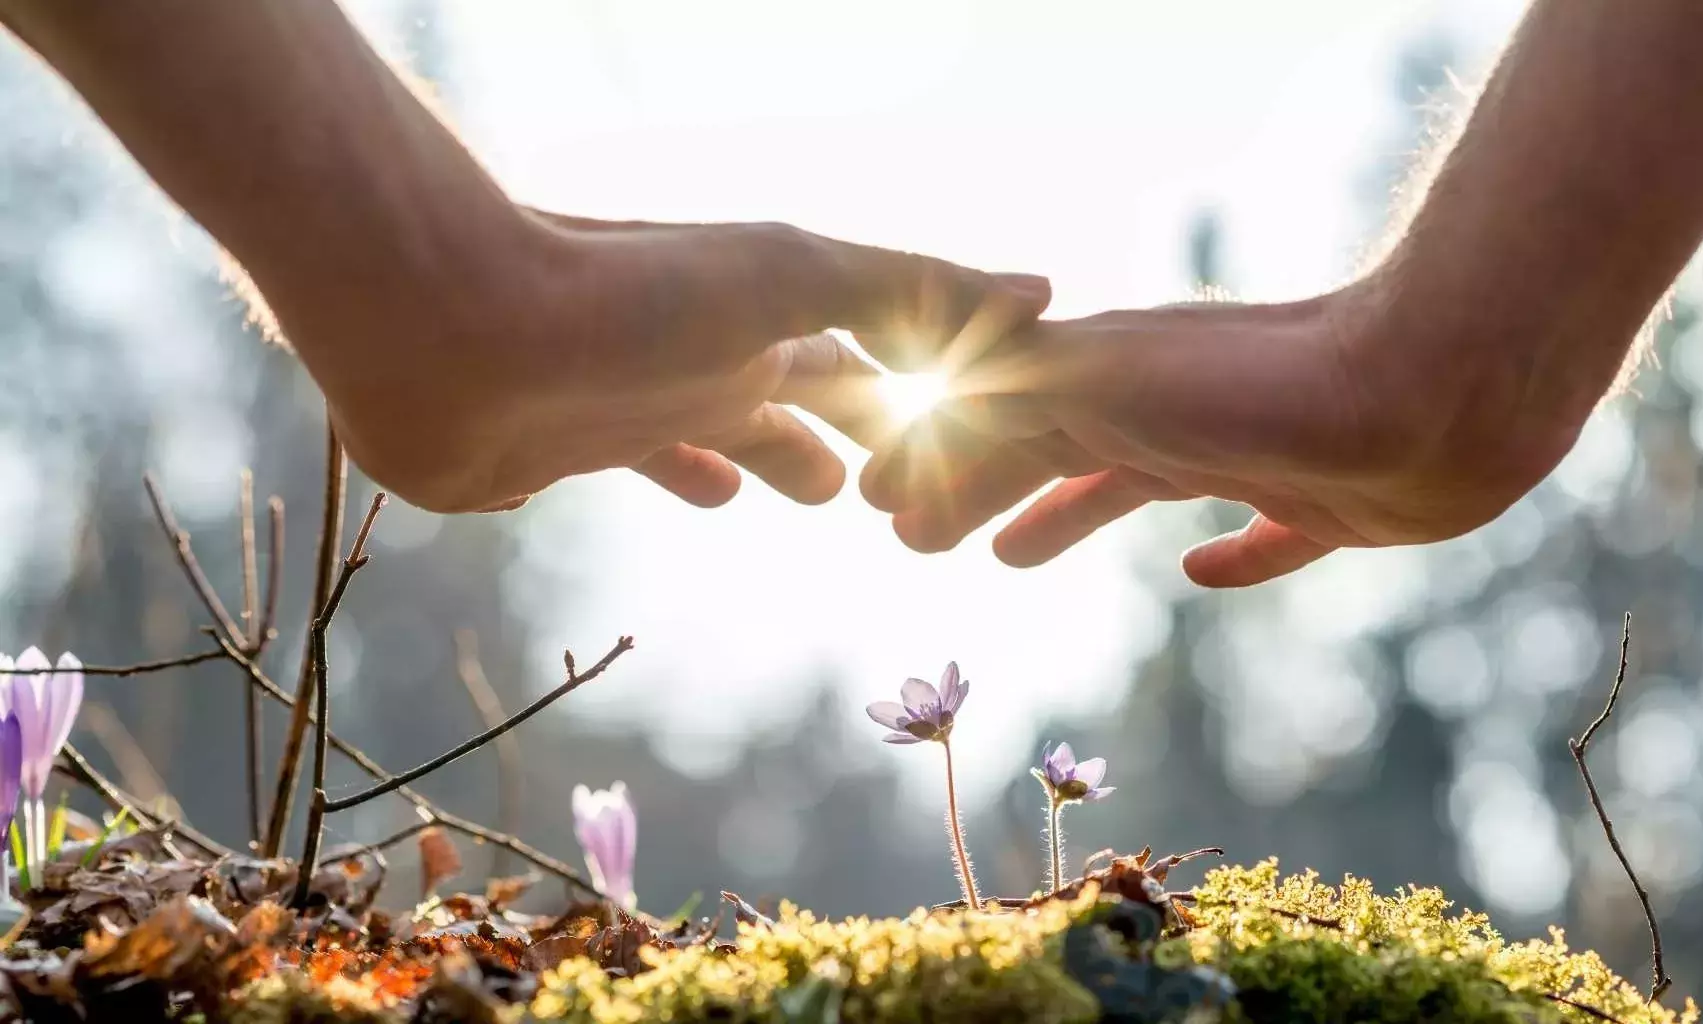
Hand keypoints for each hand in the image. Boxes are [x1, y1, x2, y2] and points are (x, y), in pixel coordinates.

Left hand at [262, 208, 1050, 512]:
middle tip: (907, 482)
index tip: (983, 426)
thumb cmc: (626, 296)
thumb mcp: (789, 278)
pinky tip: (706, 494)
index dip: (931, 388)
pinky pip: (651, 464)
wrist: (448, 325)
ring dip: (779, 454)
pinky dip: (692, 476)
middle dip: (861, 428)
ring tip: (820, 492)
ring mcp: (643, 398)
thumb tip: (1043, 291)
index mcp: (770, 314)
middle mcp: (713, 351)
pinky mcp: (571, 449)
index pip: (875, 351)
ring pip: (735, 429)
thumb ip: (911, 288)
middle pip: (810, 391)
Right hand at [864, 279, 1585, 586]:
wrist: (1436, 385)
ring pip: (1131, 486)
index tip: (880, 509)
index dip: (934, 464)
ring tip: (1012, 556)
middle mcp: (1170, 408)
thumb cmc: (1259, 388)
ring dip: (1065, 515)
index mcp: (1109, 380)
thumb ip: (1007, 403)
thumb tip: (917, 431)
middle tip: (922, 538)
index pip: (993, 424)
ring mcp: (1248, 451)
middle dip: (980, 486)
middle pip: (1048, 452)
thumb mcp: (1101, 386)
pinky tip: (1203, 573)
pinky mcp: (1328, 504)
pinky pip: (1261, 536)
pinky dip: (1227, 556)